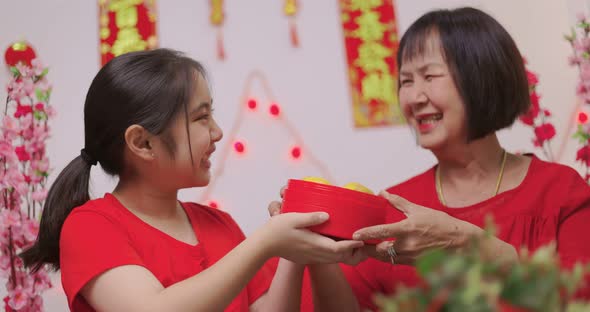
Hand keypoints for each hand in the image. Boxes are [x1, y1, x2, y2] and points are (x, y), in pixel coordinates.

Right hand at [265, 194, 365, 264]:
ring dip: (343, 253)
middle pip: (338, 257)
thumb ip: (311, 217)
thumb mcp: (293, 218)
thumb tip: (327, 215)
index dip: (350, 245)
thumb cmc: (276, 230)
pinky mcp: (306, 258)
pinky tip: (335, 245)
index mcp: (312, 243)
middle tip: (361, 242)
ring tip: (352, 244)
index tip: (360, 239)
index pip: (337, 248)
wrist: (263, 245)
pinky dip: (334, 254)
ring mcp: (309, 257)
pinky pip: (324, 259)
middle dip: (351, 251)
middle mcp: (313, 253)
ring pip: (332, 259)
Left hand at [352, 191, 475, 264]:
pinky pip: (395, 261)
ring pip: (386, 258)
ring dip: (376, 253)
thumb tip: (383, 192)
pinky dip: (388, 257)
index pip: (382, 232)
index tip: (354, 234)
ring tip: (367, 247)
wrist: (459, 241)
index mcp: (408, 228)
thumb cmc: (440, 223)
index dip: (366, 233)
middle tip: (358, 243)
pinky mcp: (414, 264)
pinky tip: (383, 251)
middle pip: (380, 250)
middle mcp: (408, 244)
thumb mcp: (418, 210)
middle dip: (368, 248)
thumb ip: (398, 202)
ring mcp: (411, 256)